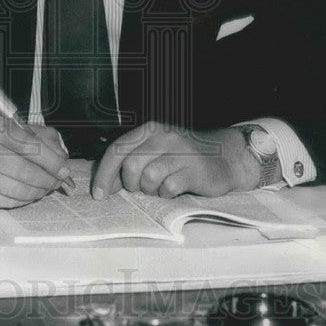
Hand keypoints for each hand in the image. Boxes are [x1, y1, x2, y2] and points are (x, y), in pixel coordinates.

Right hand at [0, 115, 69, 207]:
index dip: (54, 162)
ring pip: (19, 190)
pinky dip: (22, 200)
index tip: (63, 169)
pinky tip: (26, 194)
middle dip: (48, 180)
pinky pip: (7, 202)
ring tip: (43, 188)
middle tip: (56, 182)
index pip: (33, 147)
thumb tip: (61, 156)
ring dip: (37, 192)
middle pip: (28, 172)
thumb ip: (38, 136)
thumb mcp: (6, 127)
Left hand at [91, 123, 260, 199]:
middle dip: (130, 184)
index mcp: (150, 130)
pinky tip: (175, 189)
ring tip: (161, 187)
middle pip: (130, 166)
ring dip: (150, 190)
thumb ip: (132, 161)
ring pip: (148, 177)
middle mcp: (164, 136)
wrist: (227, 157)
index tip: (99, 195)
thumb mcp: (156, 151)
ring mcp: (181, 152)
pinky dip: (167, 194)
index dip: (104, 174)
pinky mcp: (195, 169)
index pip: (117, 150)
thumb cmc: (185, 158)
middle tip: (141, 189)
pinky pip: (168, 188)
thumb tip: (105, 185)